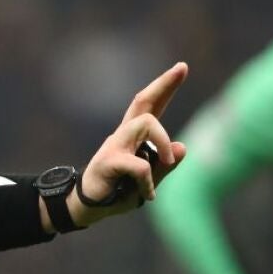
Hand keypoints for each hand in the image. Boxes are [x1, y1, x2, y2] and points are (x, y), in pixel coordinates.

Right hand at [68, 62, 188, 226]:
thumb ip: (165, 165)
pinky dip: (148, 181)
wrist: (90, 206)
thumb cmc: (119, 191)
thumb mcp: (149, 179)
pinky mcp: (108, 160)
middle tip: (181, 68)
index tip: (182, 67)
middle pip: (143, 101)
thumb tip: (183, 147)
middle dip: (164, 84)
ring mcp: (115, 144)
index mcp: (136, 137)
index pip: (152, 106)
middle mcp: (124, 135)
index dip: (166, 86)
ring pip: (146, 123)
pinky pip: (140, 165)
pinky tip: (147, 195)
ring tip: (166, 162)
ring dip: (163, 143)